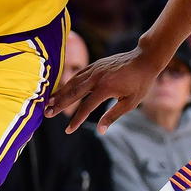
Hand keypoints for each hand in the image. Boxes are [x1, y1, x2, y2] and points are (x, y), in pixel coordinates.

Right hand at [47, 48, 163, 134]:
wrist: (144, 59)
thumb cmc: (140, 83)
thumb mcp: (130, 103)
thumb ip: (112, 116)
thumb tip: (100, 131)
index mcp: (105, 88)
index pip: (86, 107)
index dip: (76, 120)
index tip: (68, 130)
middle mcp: (96, 77)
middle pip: (73, 93)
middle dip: (59, 104)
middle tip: (47, 113)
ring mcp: (94, 69)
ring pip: (73, 82)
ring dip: (60, 93)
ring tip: (48, 102)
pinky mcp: (95, 65)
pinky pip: (78, 75)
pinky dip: (68, 82)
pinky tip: (61, 89)